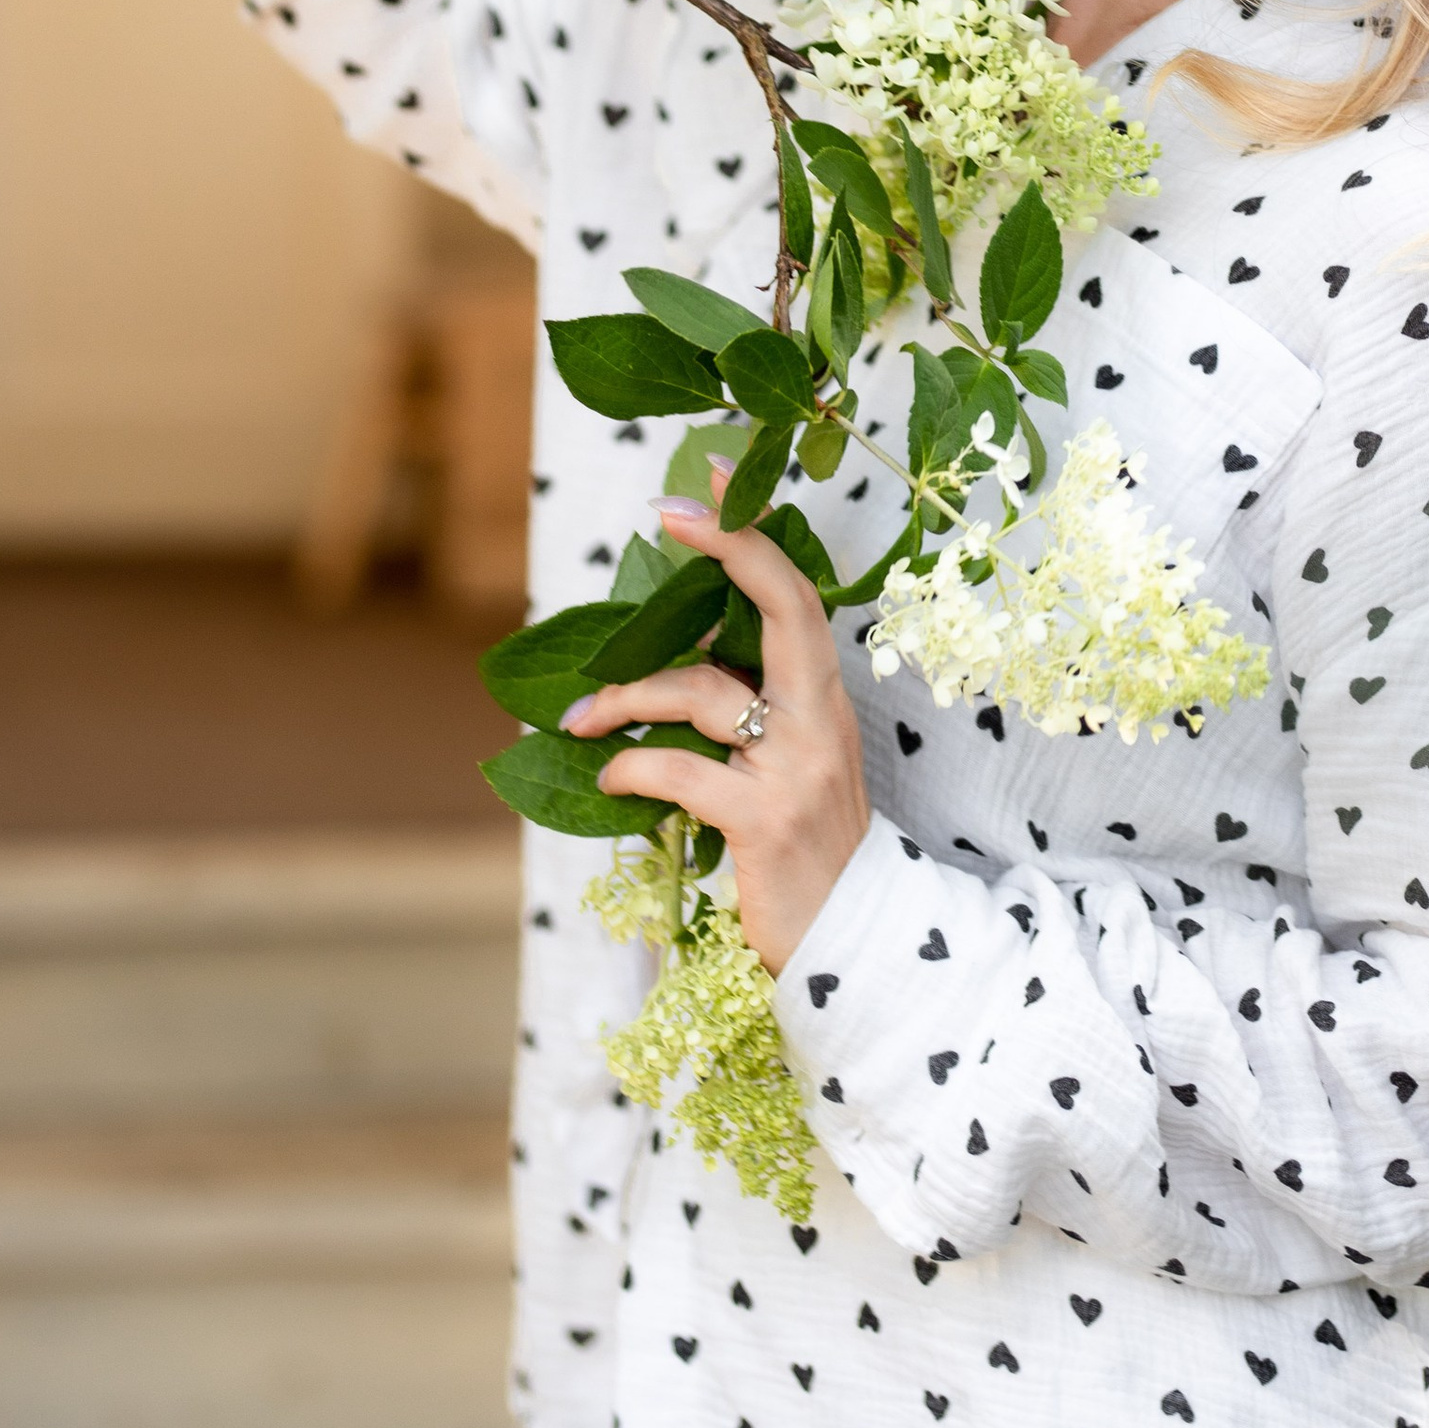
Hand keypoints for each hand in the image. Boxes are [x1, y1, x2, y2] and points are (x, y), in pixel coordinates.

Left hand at [562, 480, 872, 977]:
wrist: (849, 947)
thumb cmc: (805, 851)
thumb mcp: (788, 767)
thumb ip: (748, 713)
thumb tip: (664, 665)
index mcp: (827, 700)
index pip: (799, 596)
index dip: (754, 535)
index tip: (711, 480)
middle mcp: (822, 720)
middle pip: (782, 607)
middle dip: (726, 546)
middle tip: (662, 516)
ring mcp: (798, 768)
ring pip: (700, 692)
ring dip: (624, 699)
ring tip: (579, 723)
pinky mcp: (764, 821)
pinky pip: (680, 771)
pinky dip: (630, 768)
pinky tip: (608, 779)